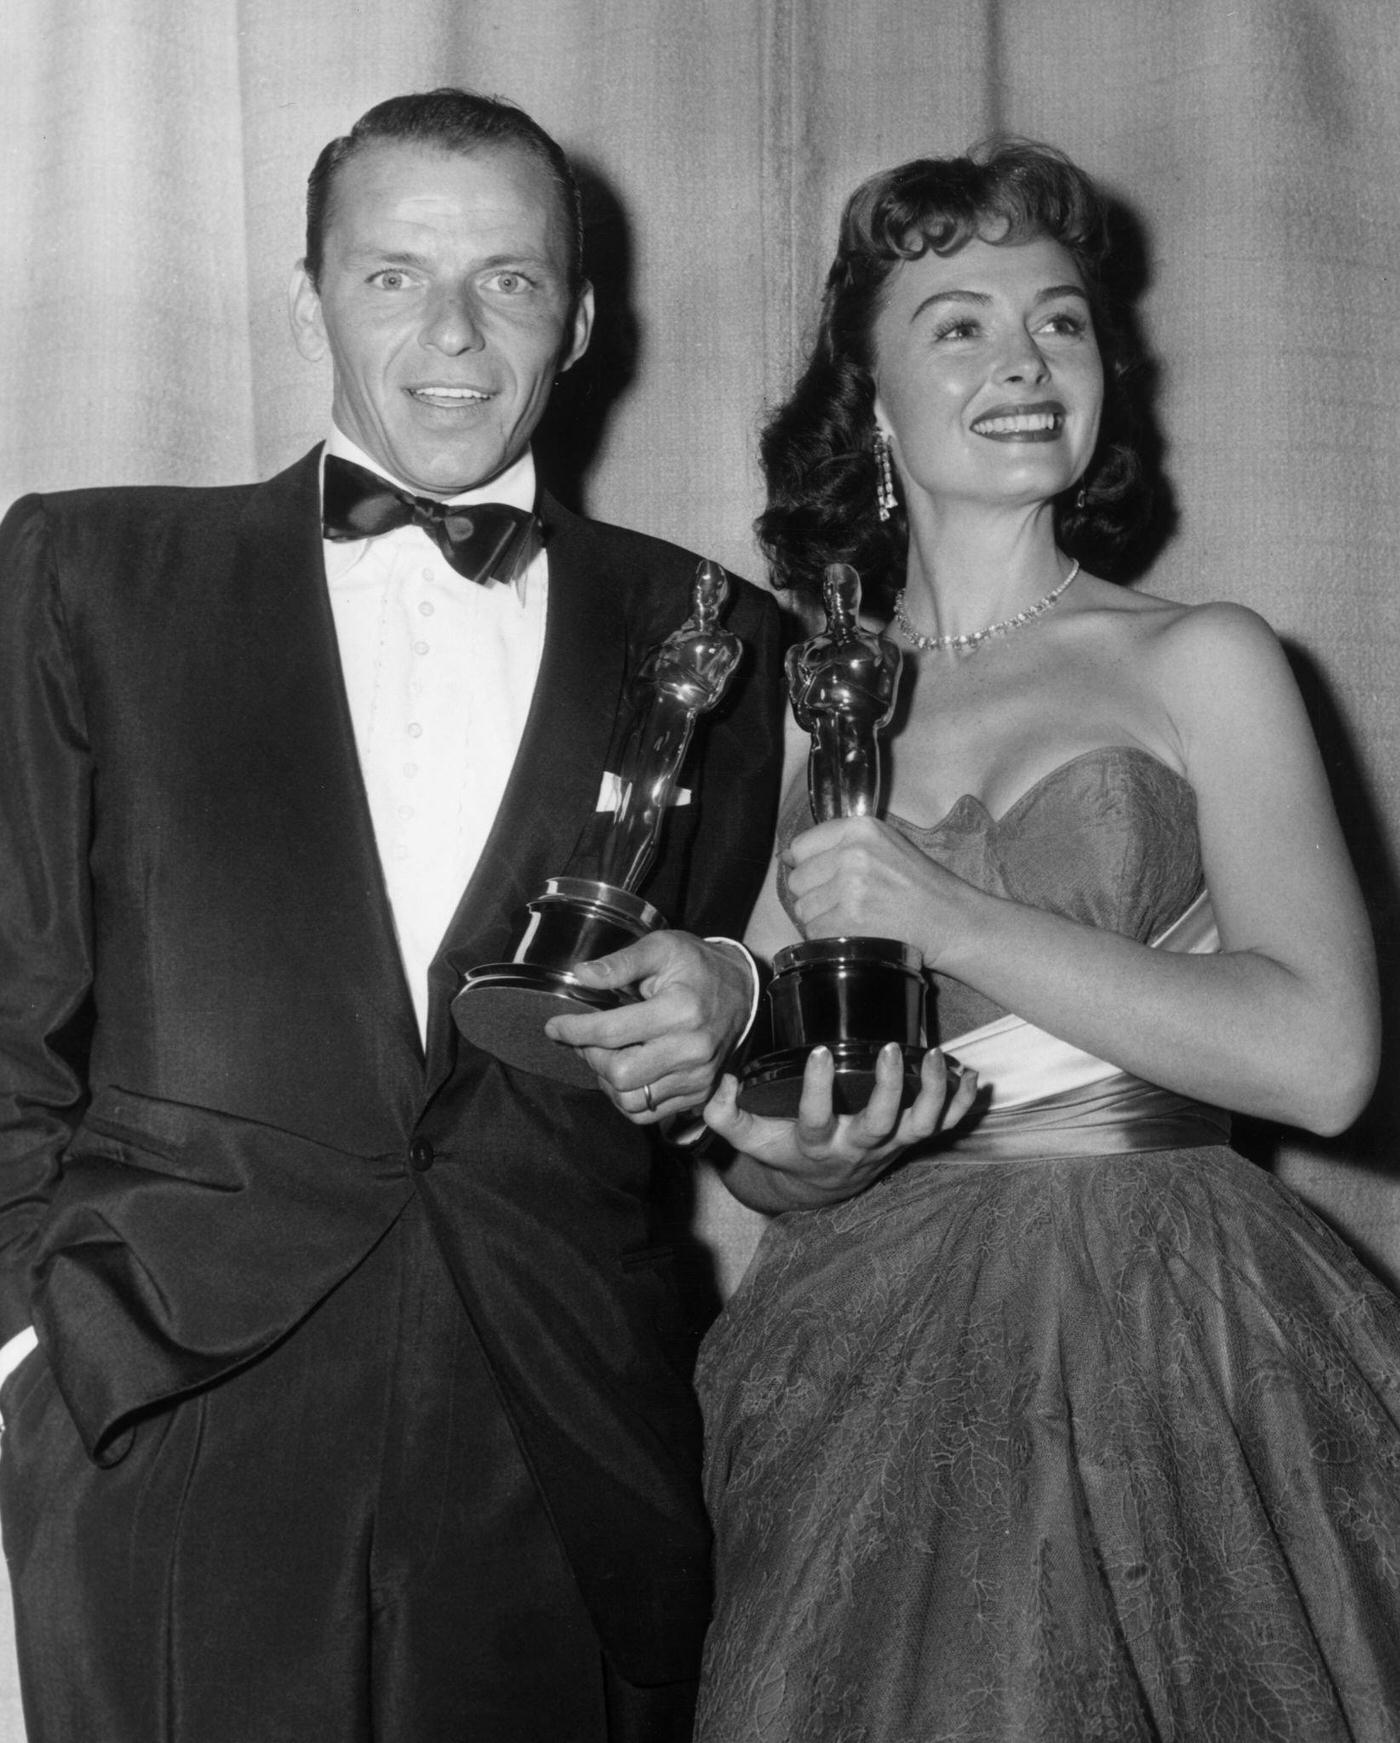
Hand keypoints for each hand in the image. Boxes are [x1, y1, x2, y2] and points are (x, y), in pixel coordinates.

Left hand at [543, 932, 753, 1121]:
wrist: (743, 992)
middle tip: (584, 1039)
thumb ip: (621, 962)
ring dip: (607, 1081)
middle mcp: (692, 1050)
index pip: (612, 1032)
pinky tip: (623, 1072)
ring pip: (632, 1101)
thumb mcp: (662, 947)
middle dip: (591, 1057)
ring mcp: (698, 1077)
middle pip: (620, 1075)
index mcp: (681, 1010)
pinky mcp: (699, 1094)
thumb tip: (581, 974)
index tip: (555, 1026)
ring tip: (604, 1055)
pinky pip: (649, 1114)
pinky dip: (626, 1097)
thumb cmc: (697, 965)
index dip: (574, 1030)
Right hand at [703, 1043, 979, 1212]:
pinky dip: (962, 1104)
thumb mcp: (750, 1138)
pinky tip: (970, 1075)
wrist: (820, 1186)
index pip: (816, 1118)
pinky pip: (946, 1127)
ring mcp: (889, 1145)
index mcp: (817, 1143)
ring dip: (932, 1092)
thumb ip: (725, 1114)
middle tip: (887, 1049)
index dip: (817, 1089)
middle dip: (887, 1088)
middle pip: (880, 1124)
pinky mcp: (910, 1141)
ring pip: (921, 1126)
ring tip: (935, 1055)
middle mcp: (858, 1146)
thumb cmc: (783, 1150)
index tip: (817, 1052)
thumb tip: (715, 1082)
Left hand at [786, 815, 964, 958]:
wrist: (951, 919)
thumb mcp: (886, 844)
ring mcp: (851, 887)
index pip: (800, 846)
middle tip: (843, 903)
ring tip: (852, 919)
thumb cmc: (920, 885)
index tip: (821, 879)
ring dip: (821, 919)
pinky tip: (853, 933)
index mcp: (860, 828)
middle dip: (814, 895)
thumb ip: (841, 844)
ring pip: (803, 909)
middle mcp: (853, 853)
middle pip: (798, 880)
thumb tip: (789, 857)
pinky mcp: (851, 919)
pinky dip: (828, 938)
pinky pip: (815, 931)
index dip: (807, 867)